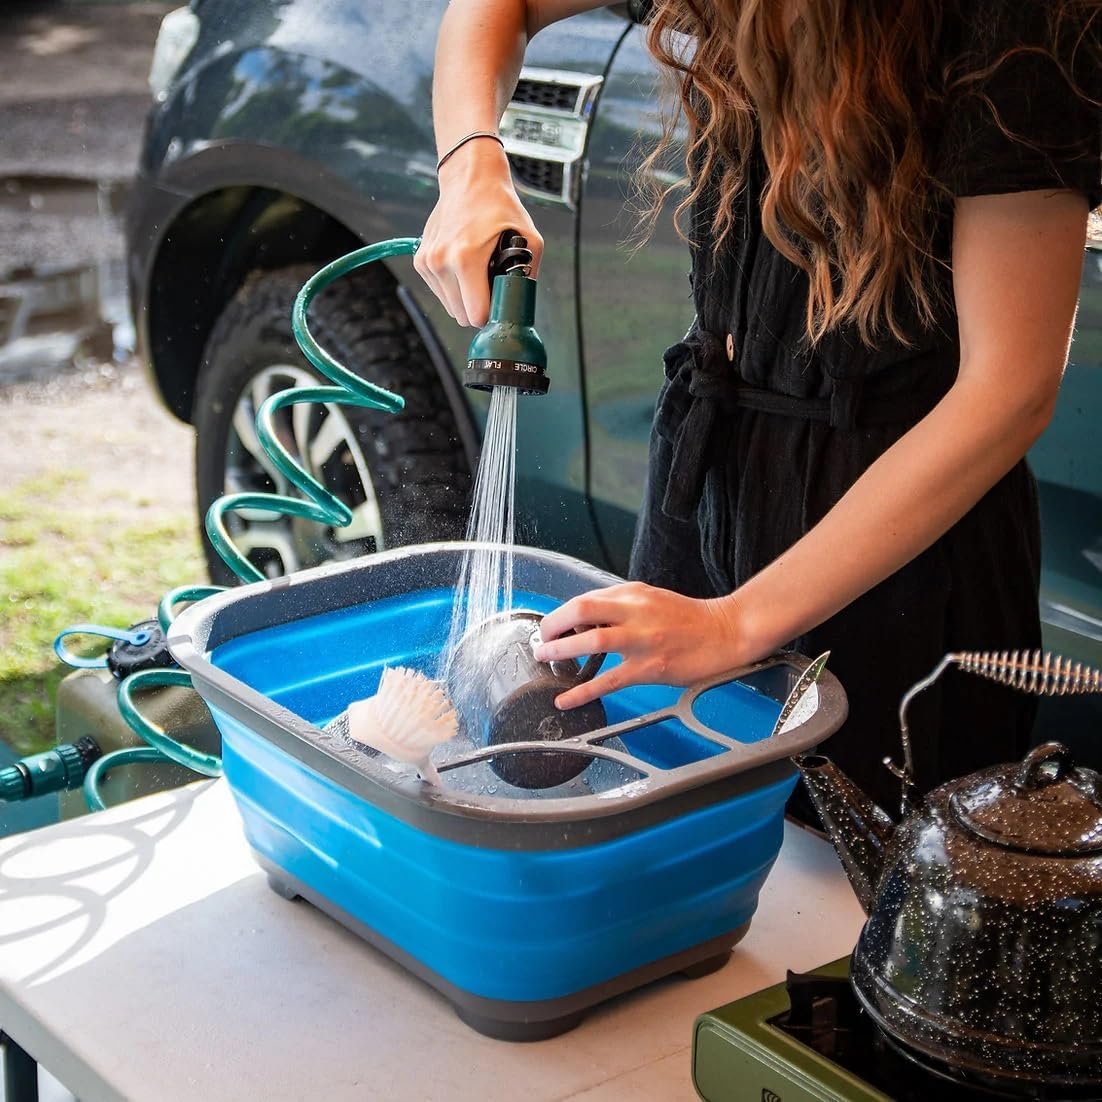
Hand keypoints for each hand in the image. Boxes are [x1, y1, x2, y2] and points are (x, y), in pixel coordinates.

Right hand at [414, 139, 542, 327]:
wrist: (469, 179)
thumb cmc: (498, 205)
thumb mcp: (529, 238)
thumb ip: (528, 275)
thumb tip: (522, 303)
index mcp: (466, 258)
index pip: (476, 315)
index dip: (491, 314)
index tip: (500, 303)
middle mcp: (441, 262)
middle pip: (462, 315)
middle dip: (478, 307)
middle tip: (492, 287)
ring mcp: (428, 263)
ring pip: (450, 307)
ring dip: (465, 298)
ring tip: (478, 273)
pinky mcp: (421, 262)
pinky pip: (440, 293)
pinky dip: (453, 287)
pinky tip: (464, 267)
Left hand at [531, 581, 752, 709]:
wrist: (725, 632)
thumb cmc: (688, 618)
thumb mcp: (651, 599)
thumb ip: (621, 605)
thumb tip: (586, 619)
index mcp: (633, 594)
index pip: (586, 599)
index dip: (562, 613)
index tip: (551, 627)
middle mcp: (635, 612)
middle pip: (582, 610)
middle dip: (554, 625)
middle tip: (542, 640)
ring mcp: (643, 640)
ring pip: (592, 641)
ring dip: (562, 651)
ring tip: (545, 659)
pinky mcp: (651, 667)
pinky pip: (610, 680)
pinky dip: (582, 691)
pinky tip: (566, 699)